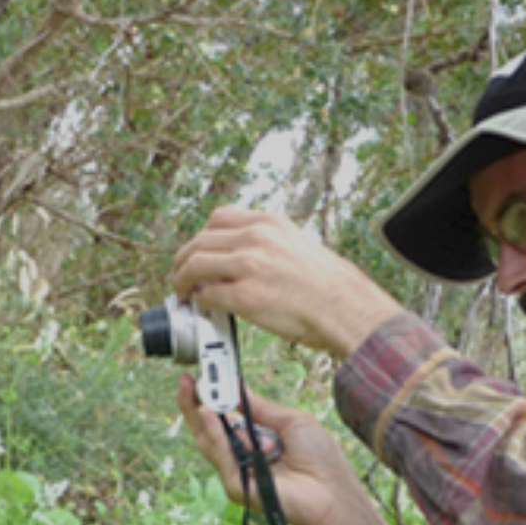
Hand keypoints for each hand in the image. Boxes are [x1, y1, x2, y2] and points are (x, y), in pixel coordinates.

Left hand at [170, 207, 402, 360]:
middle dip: (184, 259)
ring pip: (195, 264)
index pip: (218, 218)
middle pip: (200, 240)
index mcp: (269, 223)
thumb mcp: (296, 245)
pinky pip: (207, 294)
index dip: (202, 236)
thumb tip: (239, 257)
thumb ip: (267, 244)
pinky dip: (199, 300)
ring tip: (182, 292)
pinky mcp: (245, 296)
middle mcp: (256, 239)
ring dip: (182, 279)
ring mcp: (249, 266)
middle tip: (181, 275)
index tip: (199, 250)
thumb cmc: (327, 284)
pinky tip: (202, 306)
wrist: (344, 306)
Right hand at [175, 373, 424, 524]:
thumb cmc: (320, 458)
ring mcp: (238, 473)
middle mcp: (243, 457)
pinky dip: (215, 435)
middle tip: (185, 383)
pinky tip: (211, 416)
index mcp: (256, 440)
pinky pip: (221, 458)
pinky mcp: (238, 488)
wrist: (332, 490)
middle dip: (194, 405)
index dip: (210, 400)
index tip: (200, 379)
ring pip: (210, 442)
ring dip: (203, 416)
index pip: (224, 419)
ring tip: (196, 392)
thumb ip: (260, 408)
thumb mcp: (290, 421)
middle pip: (208, 431)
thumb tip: (237, 388)